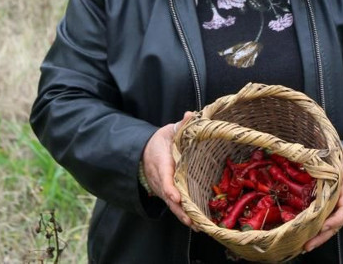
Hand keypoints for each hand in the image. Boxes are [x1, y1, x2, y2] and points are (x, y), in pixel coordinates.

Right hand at [141, 111, 194, 226]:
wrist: (144, 153)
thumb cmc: (159, 142)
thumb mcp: (168, 132)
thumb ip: (180, 126)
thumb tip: (191, 115)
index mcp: (161, 162)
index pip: (164, 177)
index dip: (169, 188)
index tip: (176, 197)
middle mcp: (160, 180)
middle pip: (169, 197)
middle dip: (180, 210)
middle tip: (192, 220)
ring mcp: (162, 189)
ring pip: (172, 205)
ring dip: (184, 216)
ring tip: (198, 226)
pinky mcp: (167, 195)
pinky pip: (175, 206)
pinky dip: (184, 215)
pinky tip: (197, 224)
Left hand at [303, 150, 342, 252]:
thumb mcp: (341, 163)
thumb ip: (332, 163)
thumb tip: (312, 154)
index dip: (333, 220)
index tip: (322, 226)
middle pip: (334, 226)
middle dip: (320, 237)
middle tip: (307, 246)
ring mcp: (340, 213)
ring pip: (329, 229)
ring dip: (316, 239)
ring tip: (303, 247)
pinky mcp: (332, 214)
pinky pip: (324, 226)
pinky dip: (315, 234)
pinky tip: (302, 241)